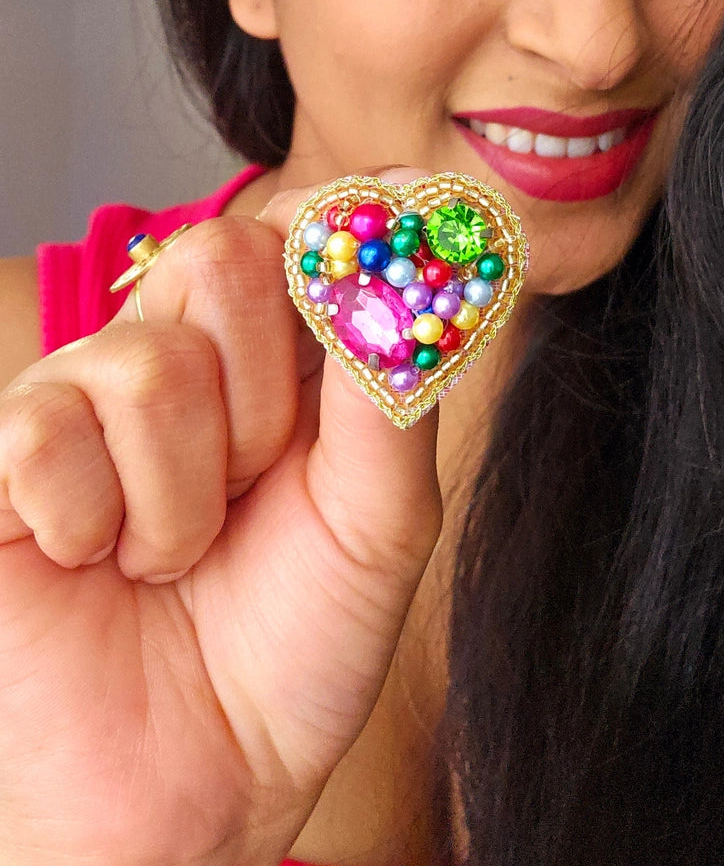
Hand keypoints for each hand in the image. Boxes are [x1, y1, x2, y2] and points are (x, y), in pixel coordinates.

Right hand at [0, 172, 441, 864]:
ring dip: (184, 494)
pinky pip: (46, 432)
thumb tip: (397, 267)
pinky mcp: (7, 460)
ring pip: (147, 362)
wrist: (198, 788)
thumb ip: (392, 390)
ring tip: (177, 555)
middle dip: (264, 396)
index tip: (406, 212)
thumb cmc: (295, 646)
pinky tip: (99, 562)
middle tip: (255, 487)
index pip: (306, 227)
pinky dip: (95, 523)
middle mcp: (186, 353)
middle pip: (226, 257)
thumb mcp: (383, 521)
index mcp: (285, 357)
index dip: (347, 218)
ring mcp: (88, 399)